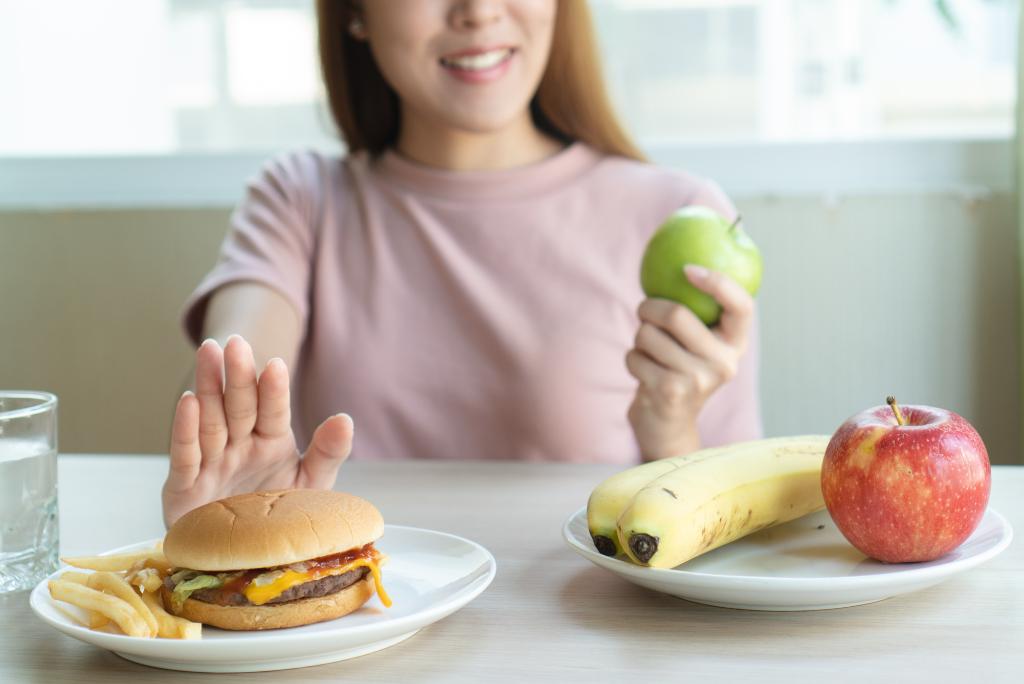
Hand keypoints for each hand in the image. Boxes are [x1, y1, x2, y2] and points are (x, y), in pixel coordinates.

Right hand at [162, 335, 353, 526]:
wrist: (240, 557)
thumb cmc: (274, 515)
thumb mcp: (310, 485)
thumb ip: (327, 454)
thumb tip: (345, 419)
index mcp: (271, 442)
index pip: (274, 412)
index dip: (273, 391)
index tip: (276, 366)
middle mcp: (239, 446)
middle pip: (239, 406)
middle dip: (237, 376)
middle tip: (235, 342)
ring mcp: (211, 463)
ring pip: (210, 420)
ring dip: (208, 387)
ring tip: (208, 352)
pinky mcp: (183, 486)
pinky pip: (185, 455)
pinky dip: (185, 430)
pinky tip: (188, 401)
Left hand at [626, 264, 753, 460]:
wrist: (669, 424)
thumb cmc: (679, 367)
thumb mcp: (697, 342)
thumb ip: (696, 308)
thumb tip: (677, 257)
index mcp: (736, 344)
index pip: (743, 306)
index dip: (719, 283)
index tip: (688, 269)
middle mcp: (725, 363)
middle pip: (677, 314)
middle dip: (649, 307)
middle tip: (644, 311)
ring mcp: (699, 380)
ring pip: (649, 334)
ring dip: (639, 338)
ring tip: (649, 351)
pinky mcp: (671, 392)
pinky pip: (635, 355)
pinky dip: (632, 358)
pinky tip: (644, 372)